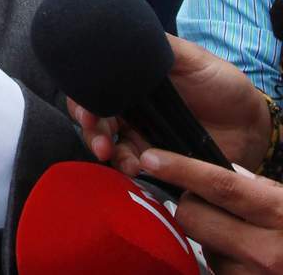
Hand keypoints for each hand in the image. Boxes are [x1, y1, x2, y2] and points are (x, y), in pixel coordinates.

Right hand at [69, 35, 270, 174]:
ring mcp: (140, 134)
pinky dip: (128, 167)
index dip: (83, 100)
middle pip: (94, 119)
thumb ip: (159, 46)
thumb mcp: (191, 58)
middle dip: (92, 131)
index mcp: (131, 81)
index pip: (94, 89)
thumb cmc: (221, 84)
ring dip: (107, 152)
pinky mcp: (155, 159)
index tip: (86, 113)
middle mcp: (129, 108)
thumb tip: (122, 30)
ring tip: (121, 160)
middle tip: (101, 143)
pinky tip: (136, 168)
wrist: (251, 124)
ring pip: (108, 143)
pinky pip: (132, 163)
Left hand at [140, 150, 282, 273]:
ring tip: (240, 237)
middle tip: (204, 200)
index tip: (151, 158)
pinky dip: (225, 264)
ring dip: (210, 240)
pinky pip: (219, 274)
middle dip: (190, 204)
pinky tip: (245, 259)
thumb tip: (216, 175)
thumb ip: (262, 189)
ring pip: (204, 250)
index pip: (221, 185)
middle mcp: (269, 252)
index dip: (181, 169)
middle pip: (194, 217)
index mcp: (282, 215)